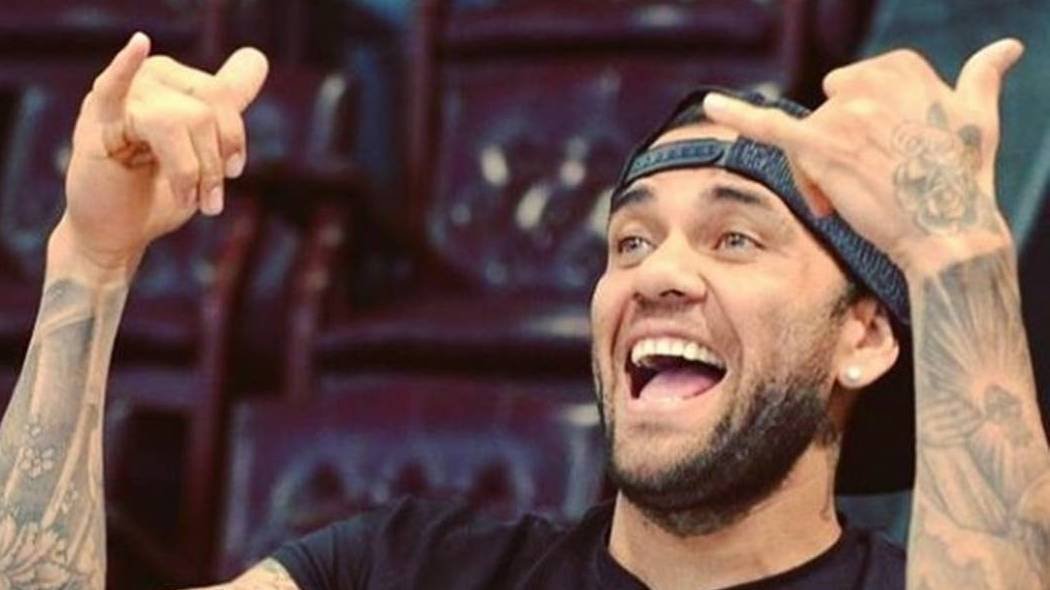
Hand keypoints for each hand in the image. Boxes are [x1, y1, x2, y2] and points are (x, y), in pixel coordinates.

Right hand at [59, 32, 268, 271]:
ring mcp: (122, 98)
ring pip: (180, 119)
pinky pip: (113, 87)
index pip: (221, 93)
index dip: (233, 135)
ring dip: (192, 171)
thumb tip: (256, 59)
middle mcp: (149, 80)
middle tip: (211, 201)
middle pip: (205, 108)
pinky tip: (139, 46)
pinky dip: (125, 67)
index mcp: (175, 82)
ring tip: (189, 201)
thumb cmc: (160, 192)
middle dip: (215, 161)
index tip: (233, 170)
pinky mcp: (97, 123)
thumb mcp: (204, 149)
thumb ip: (225, 109)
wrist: (118, 234)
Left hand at [701, 39, 1023, 275]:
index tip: (883, 158)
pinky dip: (737, 114)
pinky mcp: (823, 146)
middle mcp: (872, 82)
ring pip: (805, 140)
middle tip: (863, 187)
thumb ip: (981, 78)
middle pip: (824, 113)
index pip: (851, 90)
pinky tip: (711, 103)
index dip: (858, 130)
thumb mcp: (977, 117)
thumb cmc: (963, 179)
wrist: (948, 230)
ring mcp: (847, 113)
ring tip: (848, 204)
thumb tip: (1007, 47)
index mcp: (902, 68)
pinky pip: (771, 126)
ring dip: (818, 175)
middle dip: (833, 150)